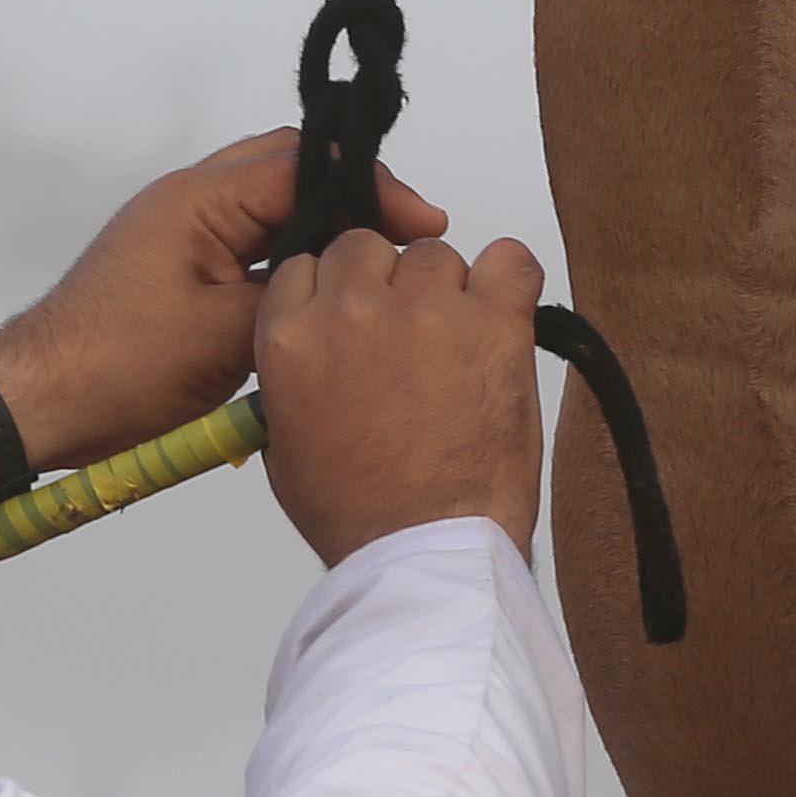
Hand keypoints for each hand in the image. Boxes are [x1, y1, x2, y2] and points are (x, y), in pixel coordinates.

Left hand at [0, 132, 439, 536]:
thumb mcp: (227, 335)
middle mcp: (188, 203)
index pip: (301, 163)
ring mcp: (182, 237)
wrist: (41, 402)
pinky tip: (326, 299)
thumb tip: (352, 277)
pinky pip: (248, 249)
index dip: (370, 185)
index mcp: (197, 200)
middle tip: (409, 239)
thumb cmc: (121, 367)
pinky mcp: (179, 274)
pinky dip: (291, 262)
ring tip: (379, 268)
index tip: (426, 223)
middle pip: (287, 171)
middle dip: (352, 197)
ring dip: (322, 230)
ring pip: (270, 212)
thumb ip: (295, 294)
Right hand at [256, 228, 545, 564]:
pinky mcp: (492, 323)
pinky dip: (511, 277)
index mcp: (290, 336)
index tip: (358, 313)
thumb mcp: (285, 443)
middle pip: (367, 247)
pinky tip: (506, 310)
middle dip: (387, 283)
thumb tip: (315, 357)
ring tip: (460, 346)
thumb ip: (290, 379)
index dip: (337, 288)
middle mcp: (350, 308)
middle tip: (410, 334)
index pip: (307, 263)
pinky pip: (510, 260)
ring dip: (447, 290)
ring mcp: (423, 310)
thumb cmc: (359, 513)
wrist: (423, 550)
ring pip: (435, 254)